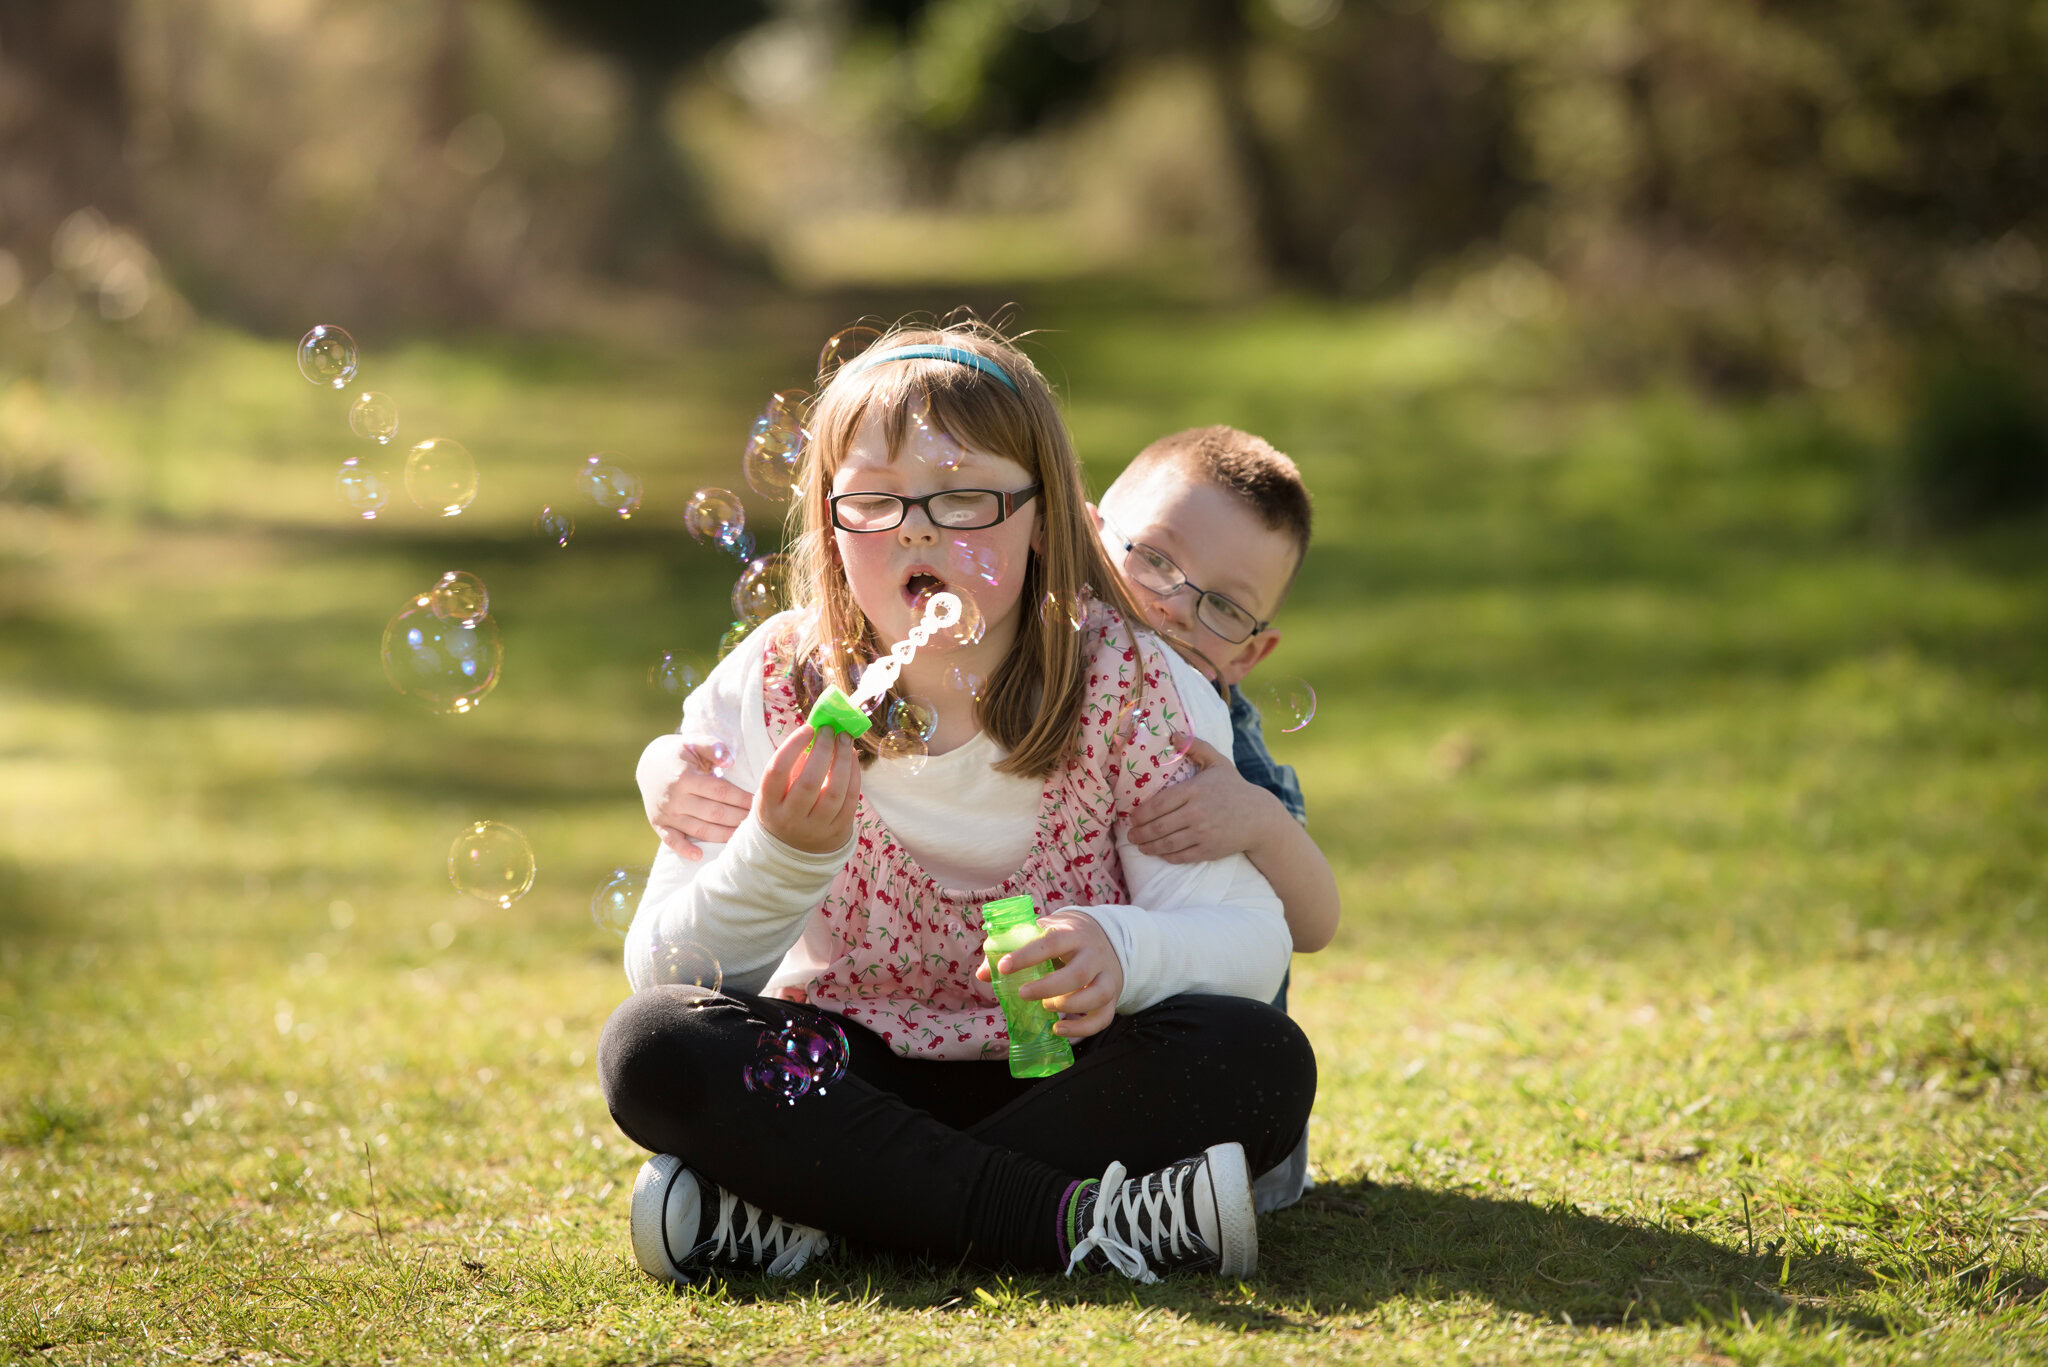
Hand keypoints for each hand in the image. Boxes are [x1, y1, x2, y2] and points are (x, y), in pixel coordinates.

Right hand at [637, 736, 751, 859]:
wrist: (649, 764)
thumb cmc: (679, 752)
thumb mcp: (694, 742)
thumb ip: (713, 747)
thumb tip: (729, 760)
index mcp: (685, 777)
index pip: (720, 791)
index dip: (741, 799)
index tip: (758, 803)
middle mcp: (674, 798)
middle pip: (714, 813)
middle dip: (738, 818)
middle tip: (757, 823)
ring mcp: (666, 813)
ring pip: (699, 829)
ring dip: (723, 836)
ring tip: (742, 838)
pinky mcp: (658, 823)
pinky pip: (671, 841)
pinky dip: (684, 850)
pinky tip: (699, 856)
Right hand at [756, 725, 860, 854]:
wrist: (795, 850)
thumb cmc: (785, 806)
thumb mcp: (777, 791)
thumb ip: (792, 764)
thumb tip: (818, 732)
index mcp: (768, 804)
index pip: (777, 772)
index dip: (793, 746)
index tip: (809, 728)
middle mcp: (790, 819)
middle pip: (809, 782)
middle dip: (823, 750)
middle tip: (830, 730)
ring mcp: (815, 829)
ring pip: (835, 792)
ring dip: (843, 760)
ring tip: (845, 739)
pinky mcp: (837, 831)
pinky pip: (850, 800)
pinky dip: (854, 774)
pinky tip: (852, 757)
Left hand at [973, 910, 1122, 1039]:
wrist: (1105, 936)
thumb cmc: (1064, 938)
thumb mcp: (1042, 933)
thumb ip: (1011, 949)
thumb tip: (982, 974)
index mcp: (1072, 933)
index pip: (1051, 942)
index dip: (1026, 955)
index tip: (1003, 967)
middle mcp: (1094, 954)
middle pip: (1077, 974)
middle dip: (1047, 988)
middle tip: (1022, 993)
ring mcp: (1107, 976)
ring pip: (1095, 996)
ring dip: (1067, 1006)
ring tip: (1044, 1007)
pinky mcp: (1112, 996)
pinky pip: (1103, 1018)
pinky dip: (1081, 1029)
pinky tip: (1058, 1029)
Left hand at [1125, 736, 1277, 863]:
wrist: (1259, 817)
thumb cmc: (1235, 787)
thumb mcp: (1217, 762)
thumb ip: (1195, 747)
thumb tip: (1173, 735)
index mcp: (1194, 790)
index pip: (1159, 804)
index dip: (1141, 813)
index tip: (1131, 817)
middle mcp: (1197, 813)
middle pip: (1159, 826)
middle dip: (1140, 833)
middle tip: (1130, 834)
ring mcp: (1203, 833)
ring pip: (1167, 843)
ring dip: (1149, 846)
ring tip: (1139, 845)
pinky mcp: (1209, 850)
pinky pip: (1181, 855)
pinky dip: (1167, 856)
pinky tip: (1159, 852)